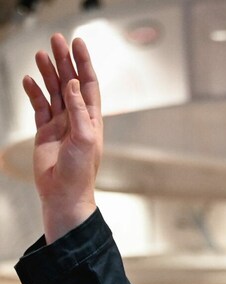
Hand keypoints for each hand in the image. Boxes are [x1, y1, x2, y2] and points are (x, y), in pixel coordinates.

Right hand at [22, 33, 101, 242]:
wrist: (64, 195)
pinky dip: (34, 93)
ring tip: (40, 55)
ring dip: (47, 73)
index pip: (88, 85)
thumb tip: (73, 84)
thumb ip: (78, 111)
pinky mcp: (45, 132)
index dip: (84, 63)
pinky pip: (39, 106)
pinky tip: (29, 80)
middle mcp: (77, 120)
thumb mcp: (84, 139)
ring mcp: (60, 125)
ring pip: (54, 92)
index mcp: (91, 120)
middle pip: (70, 83)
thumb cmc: (79, 173)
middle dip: (64, 61)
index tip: (77, 42)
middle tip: (55, 40)